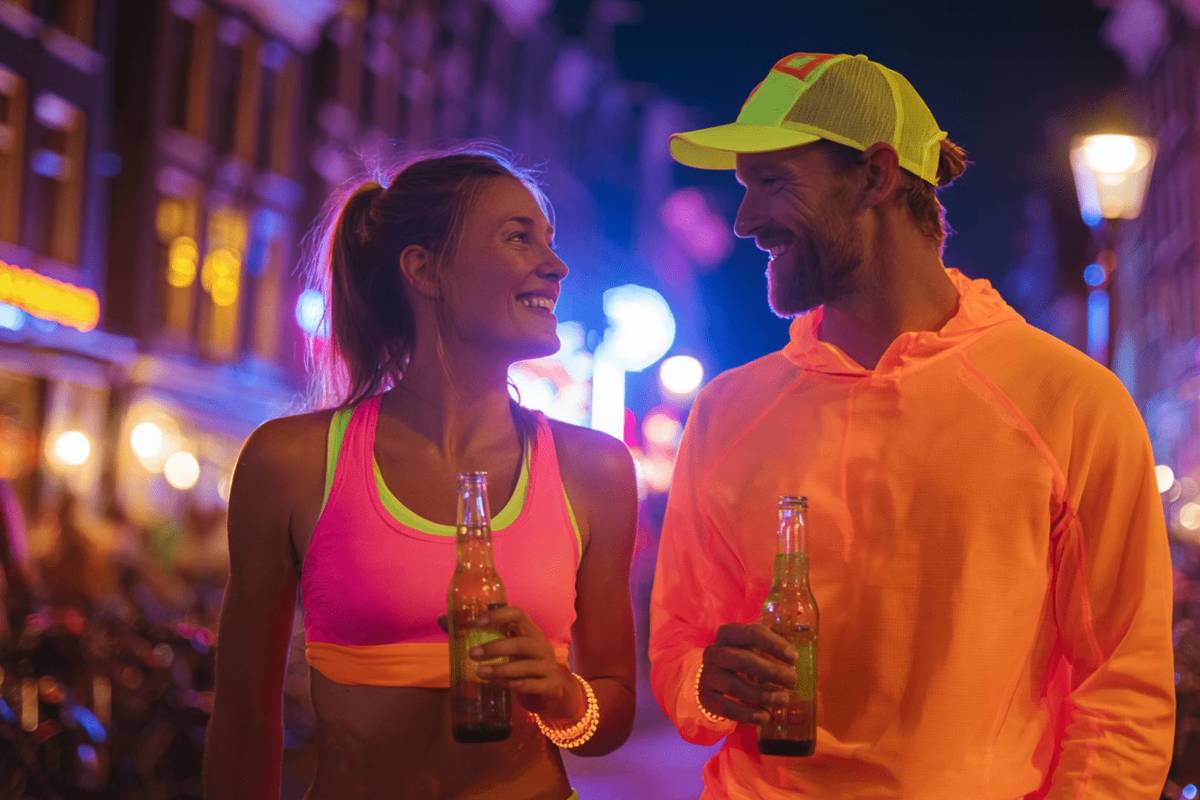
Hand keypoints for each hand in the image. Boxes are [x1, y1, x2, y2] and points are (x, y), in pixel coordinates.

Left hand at [469, 606, 583, 721]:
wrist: (555, 688)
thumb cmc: (526, 664)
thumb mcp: (511, 649)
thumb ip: (486, 638)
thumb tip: (443, 620)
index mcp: (531, 632)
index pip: (518, 614)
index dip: (498, 615)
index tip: (476, 623)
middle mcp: (542, 646)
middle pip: (521, 643)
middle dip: (495, 647)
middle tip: (472, 653)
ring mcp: (548, 666)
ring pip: (526, 666)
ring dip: (501, 669)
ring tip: (479, 672)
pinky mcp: (551, 686)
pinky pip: (531, 684)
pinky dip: (514, 685)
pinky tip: (500, 685)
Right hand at [700, 623, 797, 723]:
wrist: (716, 677)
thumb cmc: (745, 658)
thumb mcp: (756, 647)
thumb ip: (772, 649)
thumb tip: (793, 658)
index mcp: (728, 634)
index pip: (750, 633)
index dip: (774, 644)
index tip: (794, 658)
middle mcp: (713, 652)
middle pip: (741, 660)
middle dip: (771, 671)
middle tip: (793, 681)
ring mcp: (707, 675)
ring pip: (734, 686)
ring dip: (762, 695)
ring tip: (783, 701)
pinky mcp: (706, 697)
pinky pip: (726, 708)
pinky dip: (747, 714)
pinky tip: (765, 717)